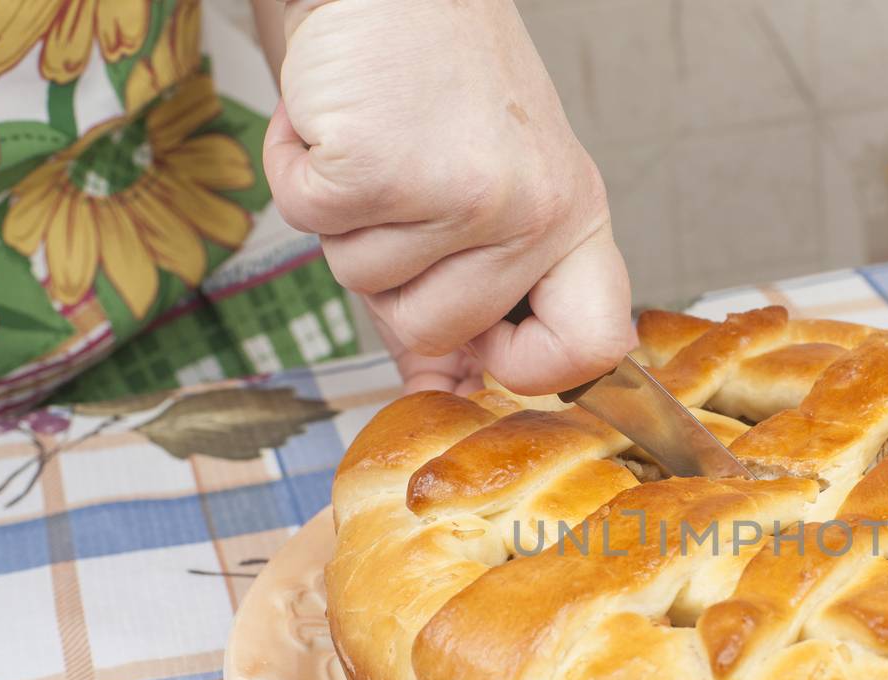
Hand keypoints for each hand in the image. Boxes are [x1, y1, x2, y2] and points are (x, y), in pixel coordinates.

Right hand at [262, 0, 633, 394]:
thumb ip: (468, 296)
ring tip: (378, 138)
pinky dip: (297, 168)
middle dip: (391, 274)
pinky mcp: (382, 168)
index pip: (590, 346)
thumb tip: (435, 389)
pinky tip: (334, 117)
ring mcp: (463, 194)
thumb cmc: (441, 83)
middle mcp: (534, 213)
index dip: (529, 368)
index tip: (484, 350)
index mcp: (575, 221)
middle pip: (435, 330)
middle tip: (403, 184)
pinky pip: (309, 220)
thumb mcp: (488, 189)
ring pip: (362, 279)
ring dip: (344, 215)